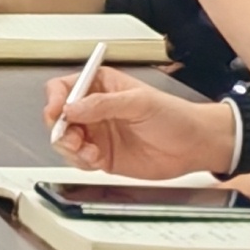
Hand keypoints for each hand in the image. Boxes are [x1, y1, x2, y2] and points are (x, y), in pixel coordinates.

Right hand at [45, 71, 240, 178]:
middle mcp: (94, 111)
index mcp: (100, 87)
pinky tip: (97, 160)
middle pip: (59, 118)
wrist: (194, 146)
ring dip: (71, 148)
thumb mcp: (139, 102)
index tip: (57, 112)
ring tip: (88, 151)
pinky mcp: (102, 157)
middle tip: (73, 137)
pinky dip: (82, 162)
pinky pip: (78, 160)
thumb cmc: (174, 116)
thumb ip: (103, 104)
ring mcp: (97, 134)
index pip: (64, 89)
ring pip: (65, 141)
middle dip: (60, 129)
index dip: (55, 100)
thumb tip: (72, 108)